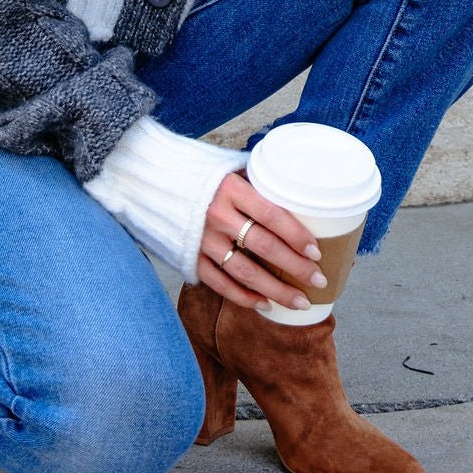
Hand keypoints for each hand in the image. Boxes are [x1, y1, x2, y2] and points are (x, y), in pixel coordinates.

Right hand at [197, 170, 326, 309]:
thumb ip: (256, 183)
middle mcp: (217, 215)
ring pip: (245, 272)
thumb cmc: (200, 175)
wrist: (153, 183)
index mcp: (230, 189)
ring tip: (300, 302)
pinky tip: (265, 303)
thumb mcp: (228, 168)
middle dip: (296, 268)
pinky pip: (220, 284)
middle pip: (264, 247)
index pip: (271, 215)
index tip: (316, 251)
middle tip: (319, 281)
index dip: (296, 236)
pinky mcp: (190, 257)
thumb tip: (295, 195)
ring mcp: (202, 240)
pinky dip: (244, 297)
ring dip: (276, 290)